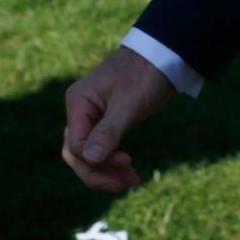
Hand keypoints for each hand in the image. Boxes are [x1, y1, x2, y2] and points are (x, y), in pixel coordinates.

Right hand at [62, 47, 173, 191]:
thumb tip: (90, 159)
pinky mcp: (105, 122)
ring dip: (106, 172)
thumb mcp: (129, 102)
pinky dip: (112, 163)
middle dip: (100, 173)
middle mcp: (79, 111)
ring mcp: (90, 117)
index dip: (97, 160)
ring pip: (88, 155)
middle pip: (77, 154)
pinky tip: (128, 173)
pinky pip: (100, 149)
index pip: (76, 144)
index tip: (127, 161)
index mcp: (78, 102)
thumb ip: (109, 130)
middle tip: (129, 183)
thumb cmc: (146, 73)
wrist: (163, 56)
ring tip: (133, 181)